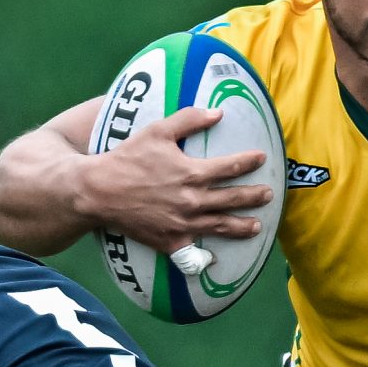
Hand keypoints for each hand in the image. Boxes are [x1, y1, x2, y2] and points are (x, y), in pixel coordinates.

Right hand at [78, 108, 271, 253]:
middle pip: (233, 199)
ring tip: (256, 227)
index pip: (231, 167)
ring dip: (242, 226)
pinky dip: (207, 254)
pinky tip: (217, 254)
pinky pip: (194, 251)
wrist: (99, 192)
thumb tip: (218, 113)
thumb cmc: (128, 158)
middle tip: (268, 195)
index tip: (261, 159)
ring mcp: (183, 224)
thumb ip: (190, 119)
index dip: (249, 162)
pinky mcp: (170, 242)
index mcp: (193, 173)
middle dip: (254, 197)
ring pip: (220, 226)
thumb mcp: (158, 130)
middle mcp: (193, 201)